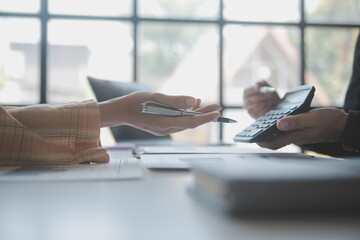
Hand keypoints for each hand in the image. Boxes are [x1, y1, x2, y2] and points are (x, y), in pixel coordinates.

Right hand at [98, 92, 220, 134]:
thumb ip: (175, 100)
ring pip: (184, 122)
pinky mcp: (161, 126)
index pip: (190, 122)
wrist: (120, 111)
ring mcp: (164, 129)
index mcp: (165, 123)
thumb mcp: (155, 97)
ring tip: (208, 105)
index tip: (216, 112)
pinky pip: (178, 121)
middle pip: (190, 123)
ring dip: (196, 114)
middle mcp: (166, 129)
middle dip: (204, 115)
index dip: (205, 117)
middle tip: (218, 107)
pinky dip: (186, 114)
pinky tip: (191, 106)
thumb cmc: (135, 103)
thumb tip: (194, 101)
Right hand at [243, 81, 279, 118]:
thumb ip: (261, 83)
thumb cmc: (269, 95)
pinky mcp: (254, 116)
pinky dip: (265, 109)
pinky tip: (269, 107)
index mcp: (247, 94)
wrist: (275, 105)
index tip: (260, 88)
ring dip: (264, 103)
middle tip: (269, 94)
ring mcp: (249, 110)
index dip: (253, 90)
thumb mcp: (266, 86)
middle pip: (250, 100)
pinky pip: (259, 113)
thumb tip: (257, 84)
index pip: (246, 92)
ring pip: (254, 107)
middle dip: (261, 97)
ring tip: (270, 101)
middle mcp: (246, 102)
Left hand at [257, 108, 348, 149]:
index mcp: (295, 136)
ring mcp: (298, 134)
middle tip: (253, 132)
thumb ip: (295, 121)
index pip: (275, 143)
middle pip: (275, 140)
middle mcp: (294, 136)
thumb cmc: (328, 121)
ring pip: (280, 135)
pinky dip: (279, 126)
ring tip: (260, 126)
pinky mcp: (301, 129)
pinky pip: (287, 130)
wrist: (341, 124)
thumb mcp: (311, 118)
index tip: (253, 138)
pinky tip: (276, 120)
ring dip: (270, 132)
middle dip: (263, 138)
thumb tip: (278, 124)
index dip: (263, 142)